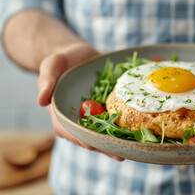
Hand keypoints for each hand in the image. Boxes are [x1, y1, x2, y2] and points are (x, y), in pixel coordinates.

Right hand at [37, 43, 123, 160]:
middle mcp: (78, 119)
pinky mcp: (106, 108)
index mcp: (62, 115)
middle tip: (122, 153)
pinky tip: (139, 129)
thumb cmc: (60, 61)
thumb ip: (46, 81)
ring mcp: (93, 115)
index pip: (70, 133)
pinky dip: (125, 124)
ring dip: (117, 139)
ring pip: (105, 131)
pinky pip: (115, 118)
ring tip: (134, 146)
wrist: (77, 55)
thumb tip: (41, 101)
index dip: (82, 140)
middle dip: (105, 146)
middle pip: (90, 137)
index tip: (96, 146)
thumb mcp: (51, 66)